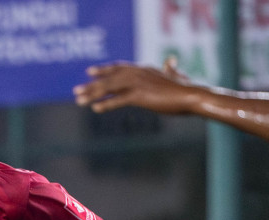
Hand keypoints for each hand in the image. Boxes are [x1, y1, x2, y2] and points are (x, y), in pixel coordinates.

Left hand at [75, 59, 197, 114]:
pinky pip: (118, 99)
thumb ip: (170, 69)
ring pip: (110, 87)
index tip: (90, 72)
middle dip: (92, 85)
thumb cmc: (185, 89)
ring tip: (79, 101)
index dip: (104, 70)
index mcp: (144, 68)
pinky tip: (95, 108)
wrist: (191, 96)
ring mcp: (138, 83)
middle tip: (76, 91)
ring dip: (93, 94)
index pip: (119, 67)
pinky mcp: (140, 95)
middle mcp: (138, 72)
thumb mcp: (175, 77)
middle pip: (110, 78)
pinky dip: (106, 104)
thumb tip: (170, 61)